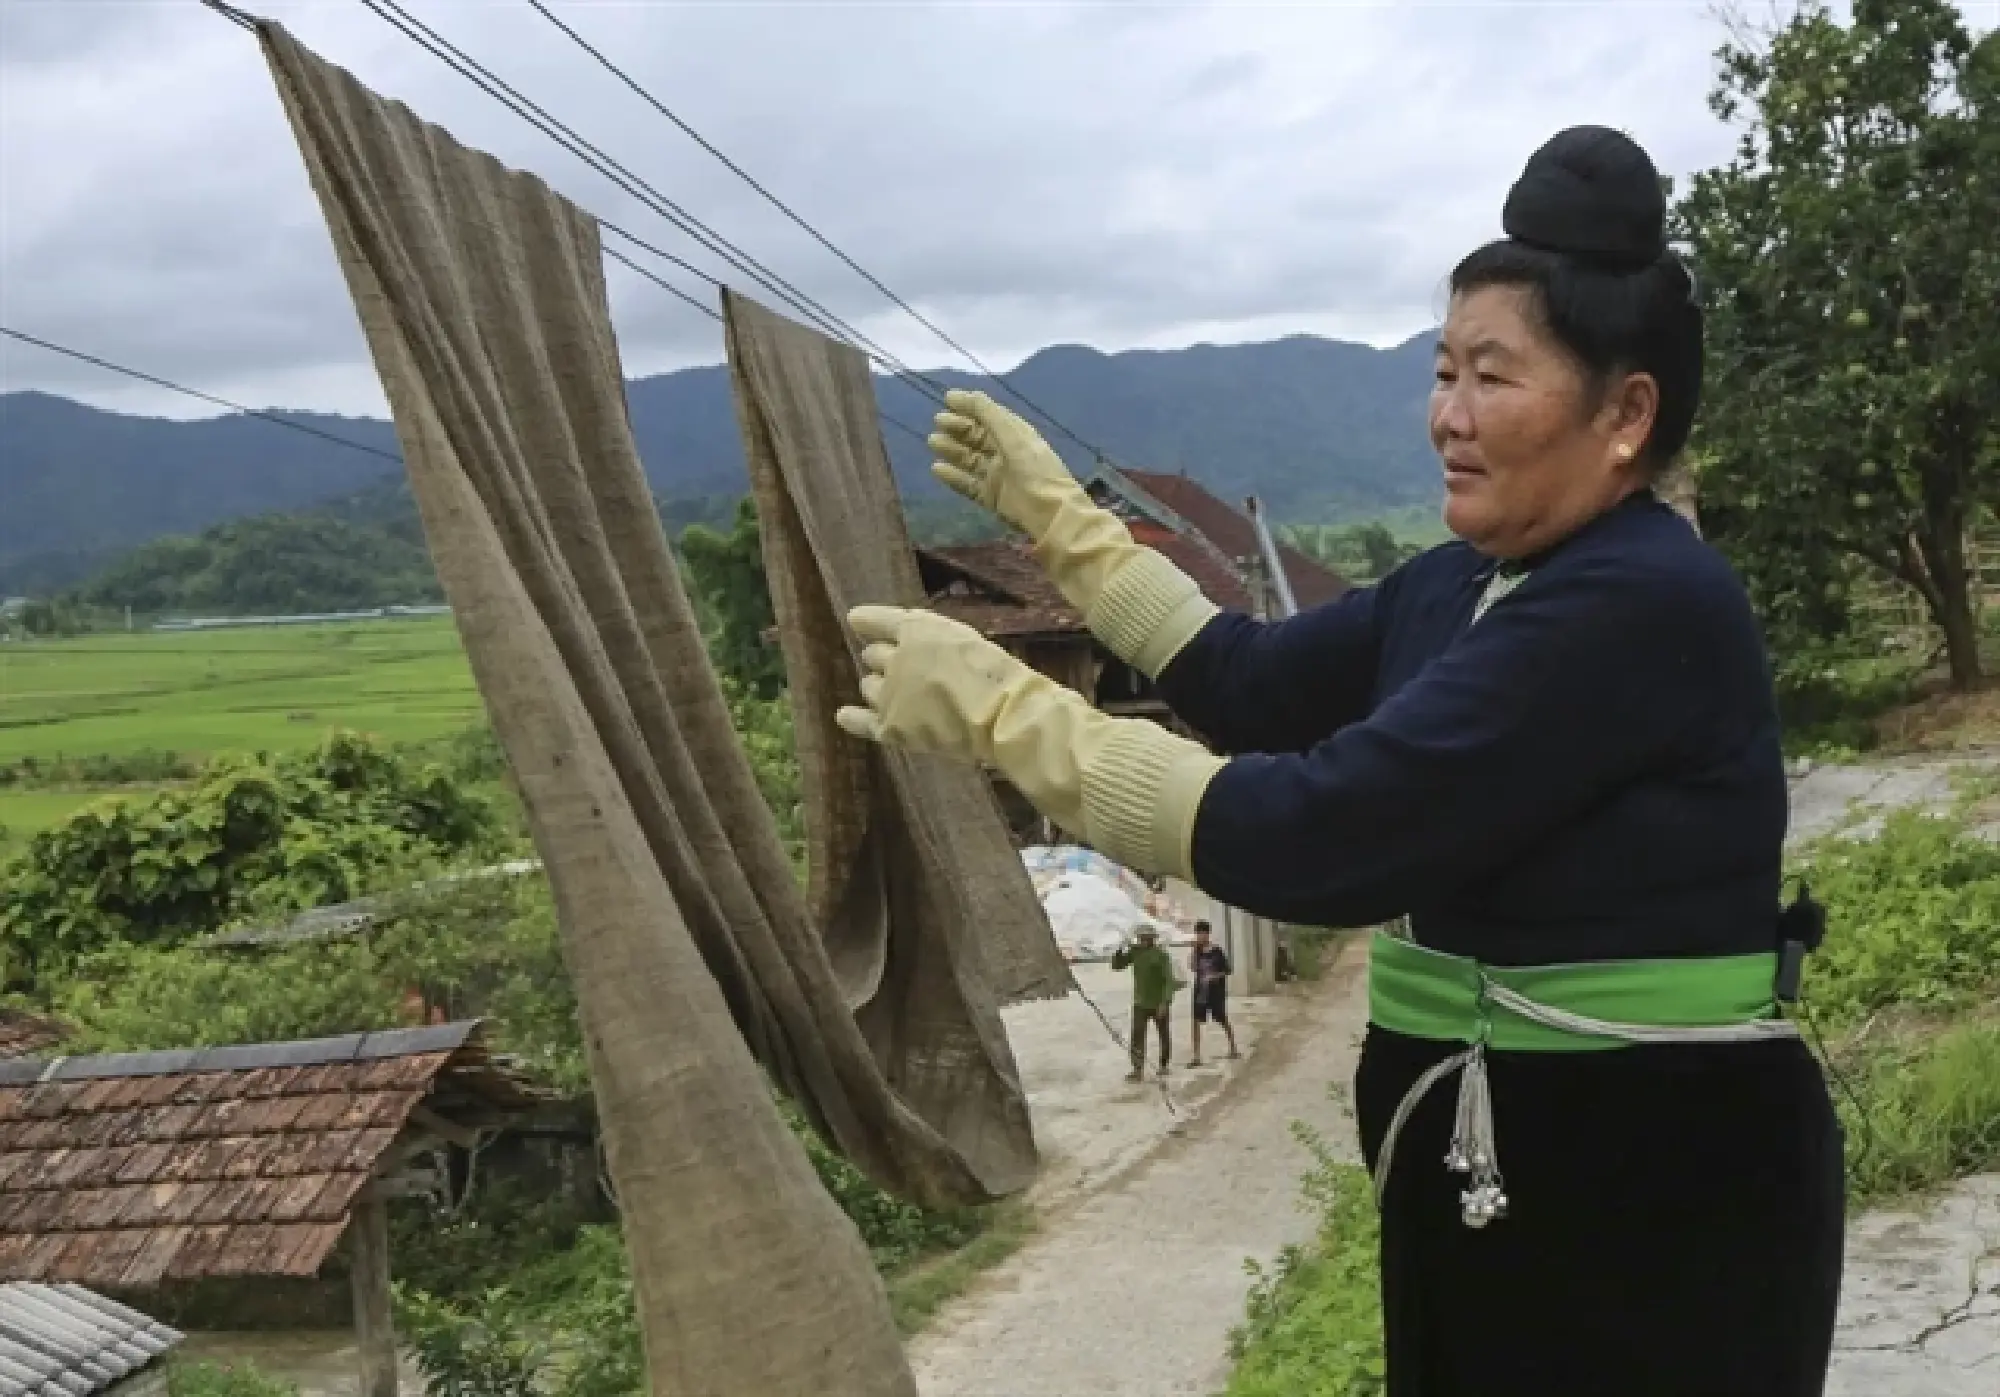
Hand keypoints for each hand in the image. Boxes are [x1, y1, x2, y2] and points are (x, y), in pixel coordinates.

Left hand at [835, 604, 1030, 765]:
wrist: (999, 713)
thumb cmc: (994, 673)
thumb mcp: (964, 637)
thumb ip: (932, 635)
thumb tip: (903, 634)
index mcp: (915, 631)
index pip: (880, 621)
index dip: (868, 621)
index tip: (855, 619)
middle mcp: (894, 659)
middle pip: (873, 656)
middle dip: (884, 661)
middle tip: (905, 672)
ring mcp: (889, 695)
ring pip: (868, 686)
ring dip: (879, 688)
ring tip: (900, 697)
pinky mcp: (890, 728)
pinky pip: (862, 723)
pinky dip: (852, 719)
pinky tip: (844, 715)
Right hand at [929, 388, 1087, 542]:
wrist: (1049, 513)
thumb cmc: (1034, 469)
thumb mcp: (1013, 435)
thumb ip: (988, 414)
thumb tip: (962, 394)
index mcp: (1016, 435)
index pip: (989, 416)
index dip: (970, 406)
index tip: (947, 399)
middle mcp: (1006, 453)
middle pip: (977, 437)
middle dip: (958, 427)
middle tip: (937, 422)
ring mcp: (998, 476)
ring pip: (970, 459)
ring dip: (952, 449)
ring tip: (933, 441)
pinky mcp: (991, 497)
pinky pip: (968, 484)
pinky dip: (953, 476)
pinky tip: (936, 468)